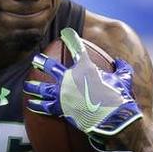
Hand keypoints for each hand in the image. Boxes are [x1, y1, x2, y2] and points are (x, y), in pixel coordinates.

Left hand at [24, 28, 142, 136]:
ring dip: (34, 86)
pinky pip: (45, 106)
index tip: (65, 33)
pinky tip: (31, 105)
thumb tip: (121, 62)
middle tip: (36, 59)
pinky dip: (37, 105)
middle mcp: (70, 78)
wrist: (112, 118)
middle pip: (51, 67)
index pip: (77, 48)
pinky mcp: (61, 109)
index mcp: (85, 68)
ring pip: (43, 88)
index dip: (71, 39)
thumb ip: (122, 68)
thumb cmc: (120, 98)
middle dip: (42, 62)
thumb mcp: (124, 79)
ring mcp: (63, 94)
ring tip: (27, 85)